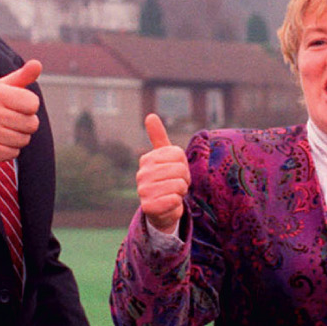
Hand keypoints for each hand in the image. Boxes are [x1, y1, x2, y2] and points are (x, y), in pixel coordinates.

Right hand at [0, 60, 42, 169]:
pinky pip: (13, 153)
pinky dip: (7, 151)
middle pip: (32, 124)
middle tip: (7, 122)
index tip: (14, 107)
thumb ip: (21, 77)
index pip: (33, 103)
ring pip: (24, 140)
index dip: (28, 108)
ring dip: (16, 139)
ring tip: (0, 133)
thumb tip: (37, 64)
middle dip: (24, 125)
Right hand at [136, 114, 188, 232]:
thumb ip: (158, 137)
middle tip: (176, 185)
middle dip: (184, 179)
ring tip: (172, 194)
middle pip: (180, 170)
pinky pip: (174, 200)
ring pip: (178, 185)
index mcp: (147, 158)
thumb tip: (150, 116)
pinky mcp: (148, 207)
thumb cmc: (167, 180)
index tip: (176, 172)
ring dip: (181, 192)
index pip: (178, 154)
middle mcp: (142, 173)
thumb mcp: (165, 157)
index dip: (183, 165)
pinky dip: (176, 204)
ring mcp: (143, 190)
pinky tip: (168, 204)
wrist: (162, 210)